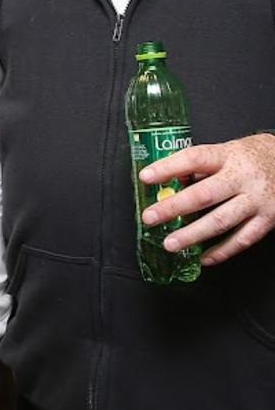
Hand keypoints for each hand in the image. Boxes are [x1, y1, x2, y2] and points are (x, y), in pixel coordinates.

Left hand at [140, 134, 274, 264]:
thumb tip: (170, 181)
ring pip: (221, 221)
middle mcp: (242, 178)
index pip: (194, 159)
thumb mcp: (226, 151)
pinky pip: (242, 239)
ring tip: (170, 243)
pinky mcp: (268, 220)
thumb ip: (200, 166)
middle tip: (150, 218)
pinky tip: (203, 258)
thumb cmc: (250, 157)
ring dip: (193, 235)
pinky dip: (222, 251)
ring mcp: (256, 200)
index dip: (168, 168)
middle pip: (204, 194)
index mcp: (228, 156)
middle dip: (174, 208)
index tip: (146, 177)